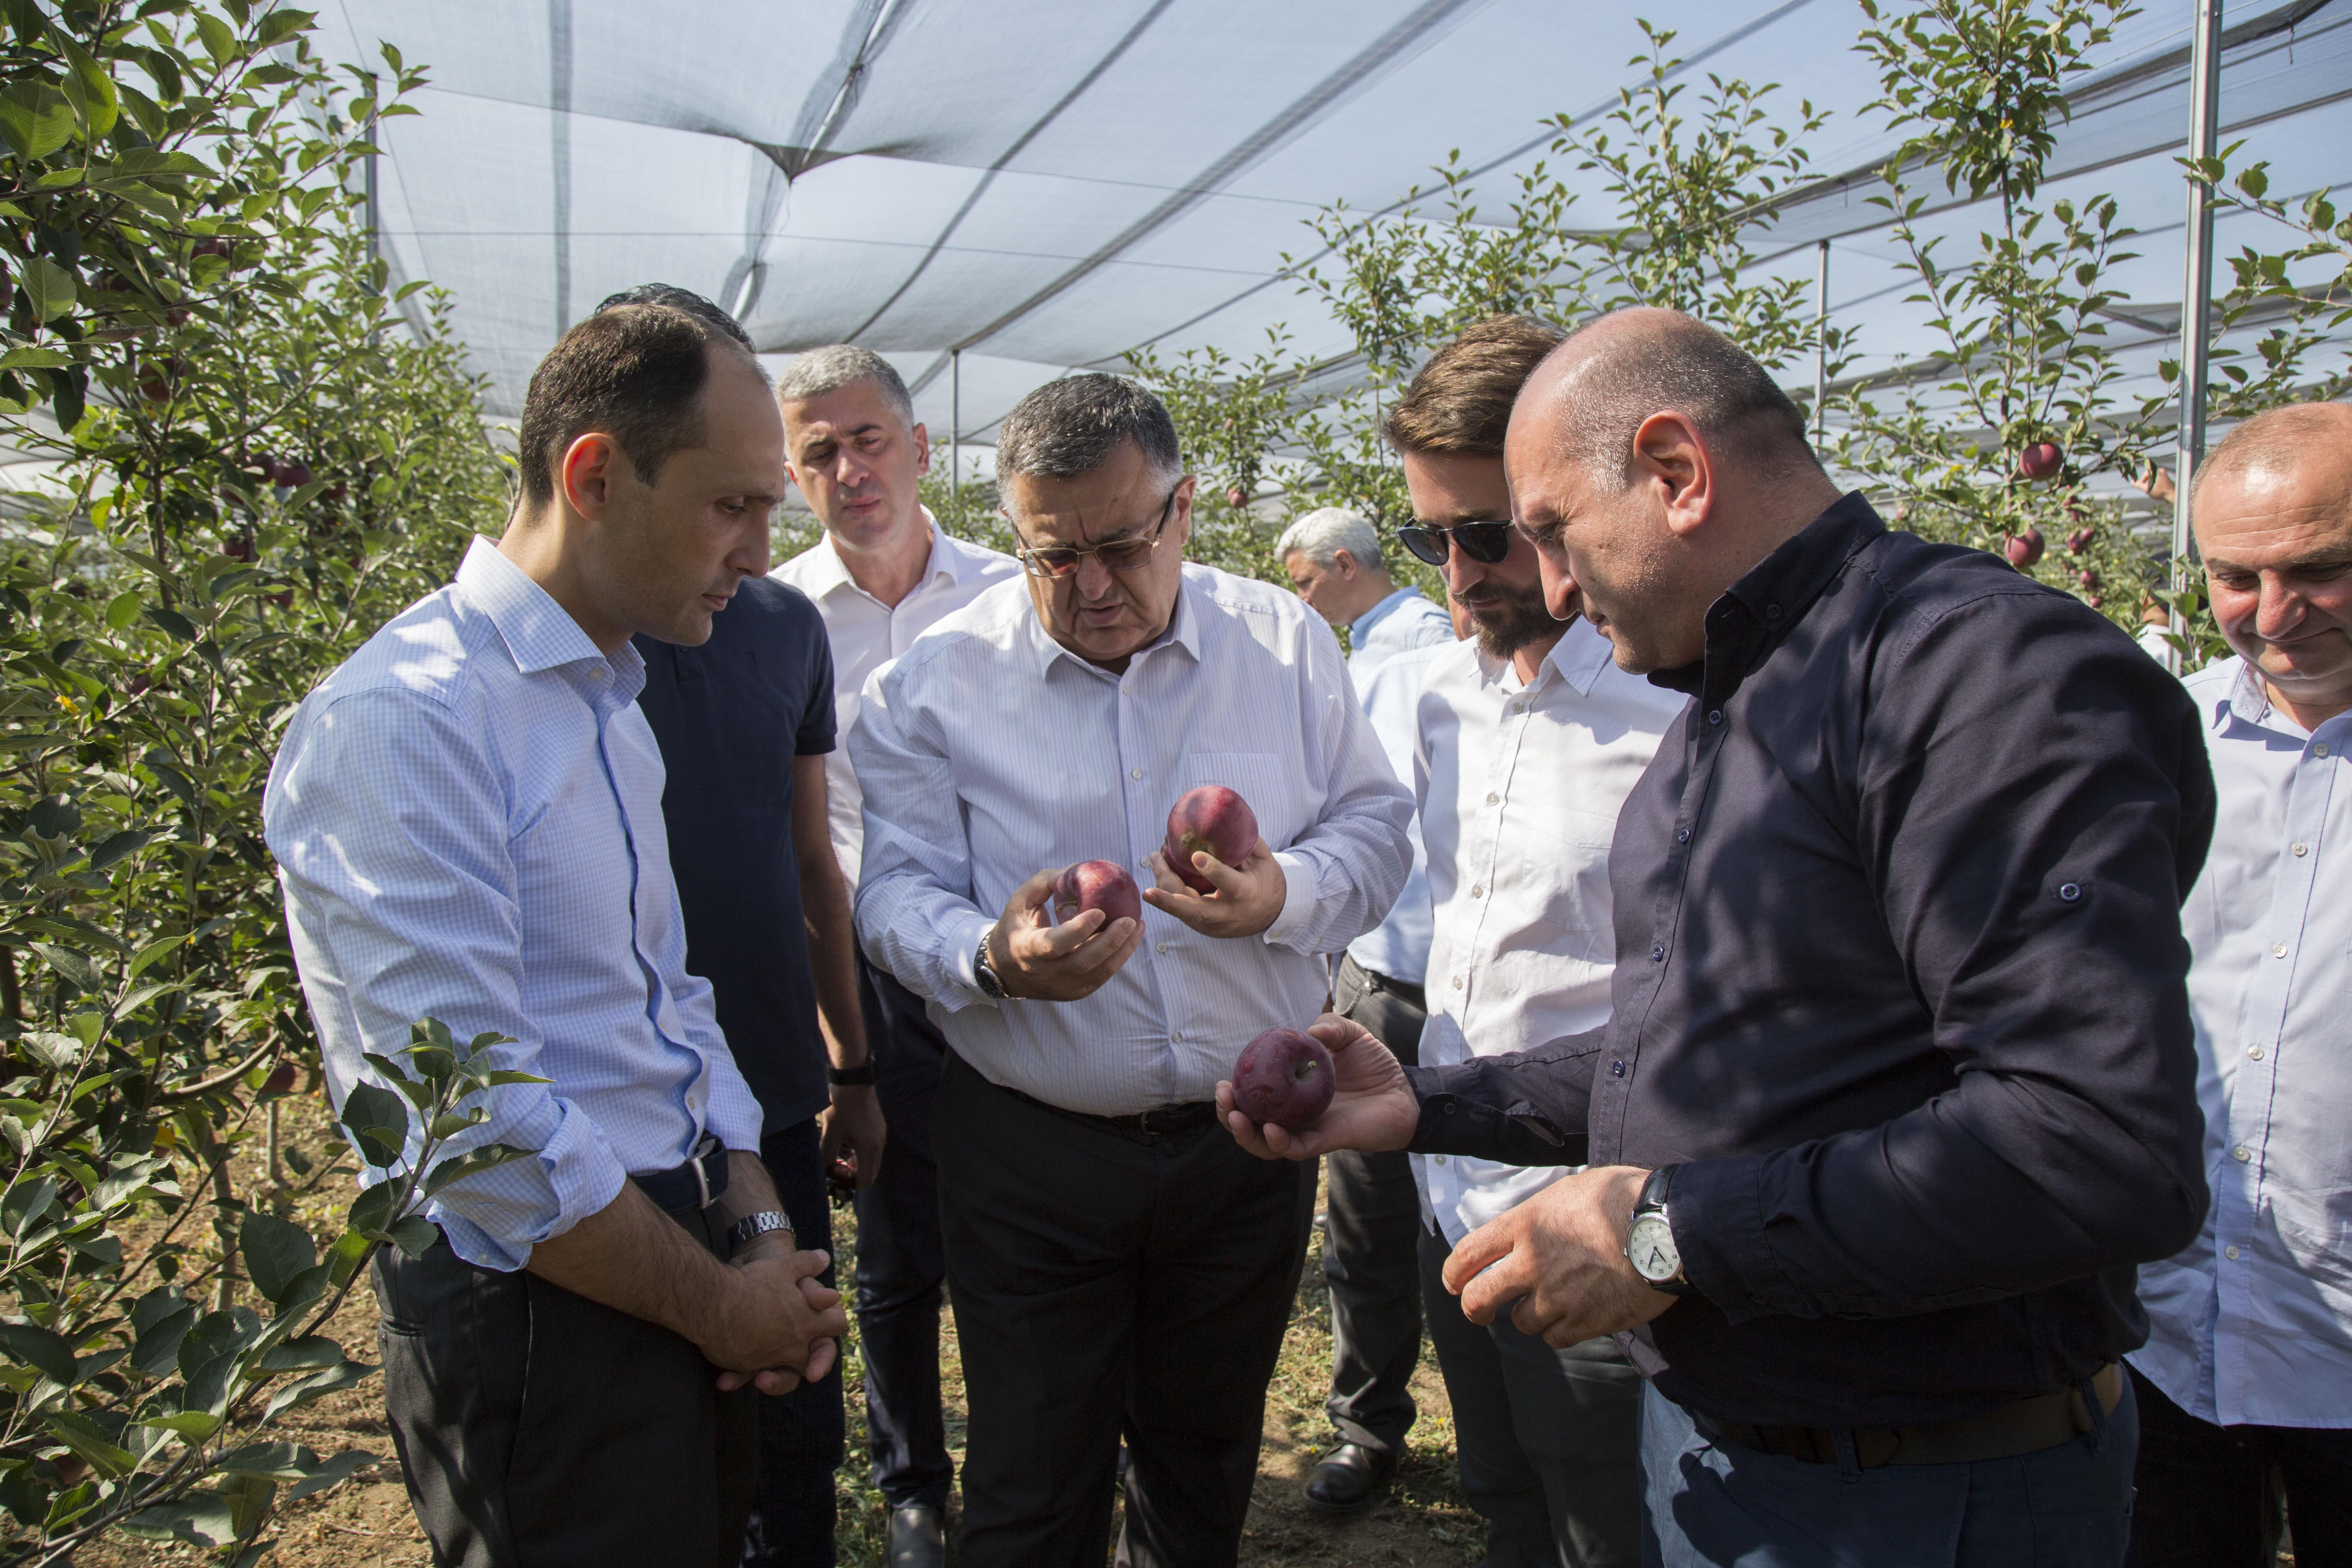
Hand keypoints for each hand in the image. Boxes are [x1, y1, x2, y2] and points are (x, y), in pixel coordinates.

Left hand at [702, 1244, 846, 1392]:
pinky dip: (735, 1378)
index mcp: (812, 1329)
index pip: (823, 1352)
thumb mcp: (793, 1278)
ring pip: (772, 1378)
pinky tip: (723, 1380)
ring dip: (764, 1382)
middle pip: (794, 1374)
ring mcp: (771, 1354)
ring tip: (751, 1380)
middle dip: (782, 1380)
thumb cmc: (772, 1275)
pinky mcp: (748, 1356)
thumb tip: (833, 1296)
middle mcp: (794, 1347)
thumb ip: (813, 1291)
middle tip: (765, 1381)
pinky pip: (743, 1374)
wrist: (744, 1270)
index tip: (812, 1373)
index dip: (821, 1362)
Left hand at [818, 1083, 884, 1190]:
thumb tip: (825, 1168)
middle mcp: (879, 1144)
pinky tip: (849, 1144)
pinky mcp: (880, 1127)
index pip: (866, 1181)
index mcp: (868, 1148)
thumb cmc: (841, 1105)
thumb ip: (826, 1154)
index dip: (851, 1184)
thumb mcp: (830, 1132)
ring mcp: (881, 1134)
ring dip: (859, 1164)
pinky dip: (863, 1153)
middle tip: (838, 1169)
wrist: (853, 1080)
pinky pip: (874, 1149)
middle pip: (872, 1173)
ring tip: (841, 1157)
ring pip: (873, 1161)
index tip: (837, 1176)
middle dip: (855, 1176)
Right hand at [988, 865, 1142, 1000]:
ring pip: (1098, 972)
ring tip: (1138, 926)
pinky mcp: (1075, 992)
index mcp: (1027, 949)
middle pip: (1083, 962)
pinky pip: (1102, 976)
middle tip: (1131, 919)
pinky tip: (1130, 939)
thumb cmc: (1014, 927)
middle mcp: (1045, 973)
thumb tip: (1078, 868)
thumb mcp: (1020, 901)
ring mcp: (1062, 987)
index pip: (1055, 944)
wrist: (1004, 971)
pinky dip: (1118, 958)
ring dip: (1122, 950)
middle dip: (1110, 941)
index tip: (1099, 911)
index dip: (1078, 930)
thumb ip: (1046, 882)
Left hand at [1143, 837, 1285, 937]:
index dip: (1213, 870)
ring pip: (1182, 910)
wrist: (1273, 914)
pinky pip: (1181, 909)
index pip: (1229, 883)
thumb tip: (1222, 819)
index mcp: (1247, 894)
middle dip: (1168, 903)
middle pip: (1194, 912)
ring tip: (1155, 857)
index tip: (1196, 856)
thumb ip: (1245, 842)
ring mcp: (1213, 924)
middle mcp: (1227, 913)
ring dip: (1163, 887)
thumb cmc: (1266, 879)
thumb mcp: (1264, 860)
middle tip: (1147, 892)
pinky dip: (1169, 890)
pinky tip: (1161, 868)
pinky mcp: (1203, 927)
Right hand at [1217, 1014, 1418, 1159]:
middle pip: (1252, 1124)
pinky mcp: (1326, 1141)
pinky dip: (1280, 1143)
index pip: (1255, 1097)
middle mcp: (1295, 1115)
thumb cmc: (1376, 1065)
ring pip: (1268, 1143)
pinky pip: (1298, 1148)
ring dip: (1247, 1135)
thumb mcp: (1351, 1035)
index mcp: (1292, 1092)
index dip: (1235, 1093)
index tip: (1222, 1081)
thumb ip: (1331, 1026)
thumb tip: (1308, 1031)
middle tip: (1222, 1098)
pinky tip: (1270, 1131)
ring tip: (1235, 1117)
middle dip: (1229, 1115)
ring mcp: (1309, 1130)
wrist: (1406, 1092)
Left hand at [1442, 1165, 1675, 1347]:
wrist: (1666, 1230)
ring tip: (1554, 1301)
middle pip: (1479, 1298)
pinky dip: (1560, 1331)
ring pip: (1522, 1322)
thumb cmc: (1623, 1199)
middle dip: (1473, 1308)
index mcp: (1525, 1225)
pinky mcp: (1584, 1323)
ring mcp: (1556, 1297)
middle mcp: (1532, 1264)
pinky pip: (1556, 1338)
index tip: (1453, 1282)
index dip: (1454, 1272)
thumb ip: (1540, 1216)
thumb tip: (1527, 1229)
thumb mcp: (1571, 1191)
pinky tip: (1575, 1315)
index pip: (1468, 1254)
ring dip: (1531, 1316)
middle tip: (1479, 1311)